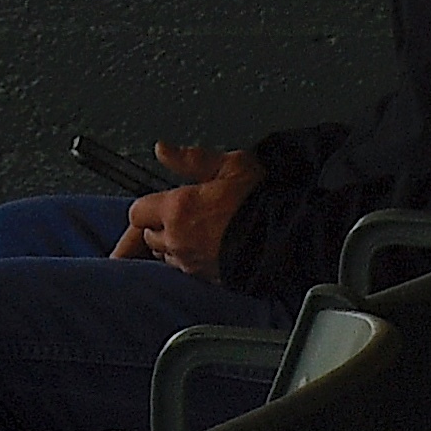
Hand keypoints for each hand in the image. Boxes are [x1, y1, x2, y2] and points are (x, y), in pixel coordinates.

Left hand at [112, 143, 261, 274]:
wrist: (292, 239)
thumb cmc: (265, 201)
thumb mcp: (231, 166)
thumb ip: (192, 160)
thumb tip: (163, 150)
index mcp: (178, 209)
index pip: (137, 213)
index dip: (148, 206)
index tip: (161, 202)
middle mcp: (179, 239)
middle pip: (150, 237)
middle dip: (161, 226)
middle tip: (184, 215)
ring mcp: (193, 263)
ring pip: (167, 256)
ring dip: (175, 245)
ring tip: (200, 232)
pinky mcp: (209, 280)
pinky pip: (188, 271)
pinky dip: (193, 260)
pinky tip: (211, 249)